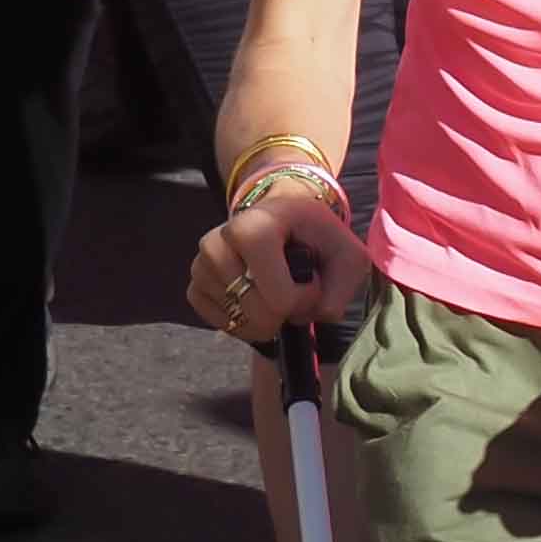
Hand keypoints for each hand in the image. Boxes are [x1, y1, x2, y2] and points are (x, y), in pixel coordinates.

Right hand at [189, 174, 371, 342]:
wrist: (284, 217)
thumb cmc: (316, 234)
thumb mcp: (347, 254)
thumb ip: (342, 289)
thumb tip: (315, 315)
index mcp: (253, 228)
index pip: (279, 297)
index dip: (304, 300)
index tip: (313, 280)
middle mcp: (217, 244)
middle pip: (256, 314)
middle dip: (286, 315)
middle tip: (296, 292)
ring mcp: (200, 266)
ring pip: (239, 322)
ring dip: (267, 319)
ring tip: (276, 290)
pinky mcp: (193, 286)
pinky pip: (221, 323)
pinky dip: (246, 323)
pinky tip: (258, 300)